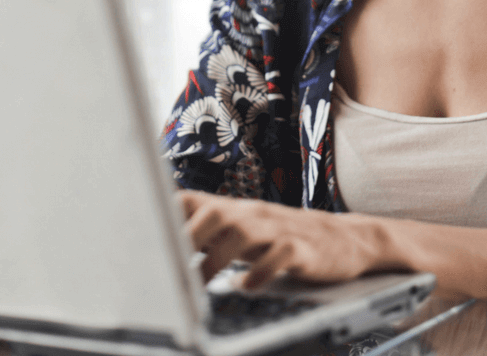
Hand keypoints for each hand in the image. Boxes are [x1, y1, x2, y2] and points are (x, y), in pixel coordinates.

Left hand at [180, 190, 386, 289]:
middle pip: (214, 212)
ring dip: (216, 259)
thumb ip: (208, 236)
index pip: (191, 200)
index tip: (141, 239)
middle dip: (188, 238)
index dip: (163, 215)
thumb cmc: (283, 238)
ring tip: (202, 283)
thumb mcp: (243, 233)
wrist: (345, 238)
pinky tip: (246, 286)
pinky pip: (280, 256)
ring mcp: (278, 229)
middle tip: (169, 266)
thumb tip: (160, 248)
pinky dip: (259, 273)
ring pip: (242, 232)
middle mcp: (253, 214)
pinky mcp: (302, 249)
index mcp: (233, 211)